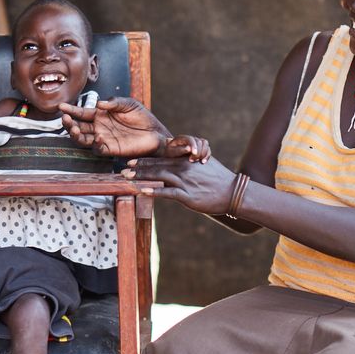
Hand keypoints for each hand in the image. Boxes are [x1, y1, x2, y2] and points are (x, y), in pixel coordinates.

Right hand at [59, 97, 171, 156]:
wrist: (154, 132)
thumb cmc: (142, 116)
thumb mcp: (128, 104)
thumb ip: (114, 102)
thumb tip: (98, 104)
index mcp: (100, 115)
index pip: (82, 112)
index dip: (71, 110)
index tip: (61, 106)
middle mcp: (98, 127)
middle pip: (79, 126)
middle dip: (70, 123)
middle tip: (66, 119)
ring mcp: (103, 139)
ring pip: (84, 139)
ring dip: (77, 135)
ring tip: (75, 129)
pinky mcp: (111, 149)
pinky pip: (98, 149)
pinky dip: (95, 144)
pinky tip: (98, 137)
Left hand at [122, 156, 236, 214]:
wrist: (232, 192)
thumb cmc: (218, 179)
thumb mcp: (204, 163)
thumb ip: (189, 162)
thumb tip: (178, 163)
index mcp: (186, 160)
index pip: (162, 158)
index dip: (145, 160)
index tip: (131, 161)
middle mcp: (183, 168)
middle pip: (156, 166)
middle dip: (138, 168)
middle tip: (122, 170)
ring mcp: (185, 181)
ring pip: (158, 176)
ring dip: (141, 177)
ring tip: (126, 179)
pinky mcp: (187, 195)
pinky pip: (168, 192)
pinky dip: (155, 191)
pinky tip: (143, 191)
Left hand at [164, 135, 210, 162]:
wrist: (170, 157)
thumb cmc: (169, 154)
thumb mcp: (171, 152)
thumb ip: (179, 150)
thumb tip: (189, 148)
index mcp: (182, 138)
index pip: (191, 139)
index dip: (194, 146)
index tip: (194, 154)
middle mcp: (191, 139)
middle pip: (199, 142)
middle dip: (198, 152)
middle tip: (191, 160)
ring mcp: (196, 143)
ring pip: (205, 143)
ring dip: (204, 153)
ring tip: (198, 161)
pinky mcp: (201, 148)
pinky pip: (208, 149)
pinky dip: (207, 155)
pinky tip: (203, 162)